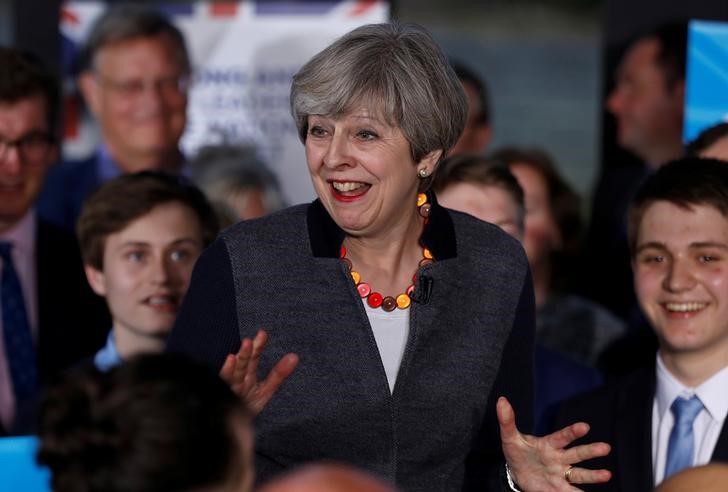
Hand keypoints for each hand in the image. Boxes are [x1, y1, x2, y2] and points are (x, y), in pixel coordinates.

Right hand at [219, 329, 298, 415]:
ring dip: (236, 364)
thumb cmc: (247, 406)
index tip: (263, 333)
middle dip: (246, 354)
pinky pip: (224, 387)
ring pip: (233, 375)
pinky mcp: (223, 399)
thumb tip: (295, 356)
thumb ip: (279, 374)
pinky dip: (225, 375)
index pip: (253, 358)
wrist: (232, 428)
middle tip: (249, 342)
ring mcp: (230, 390)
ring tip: (238, 353)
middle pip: (243, 364)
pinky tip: (228, 365)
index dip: (258, 346)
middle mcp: (238, 380)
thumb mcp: (265, 390)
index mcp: (247, 375)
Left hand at [497, 397, 611, 490]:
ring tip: (607, 474)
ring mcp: (561, 474)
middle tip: (606, 447)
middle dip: (590, 451)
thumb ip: (507, 420)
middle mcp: (559, 458)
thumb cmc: (517, 452)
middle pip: (577, 454)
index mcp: (549, 444)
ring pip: (579, 474)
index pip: (562, 437)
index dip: (572, 432)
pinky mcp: (559, 489)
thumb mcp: (509, 437)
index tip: (584, 426)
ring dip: (593, 475)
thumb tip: (501, 400)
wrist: (516, 473)